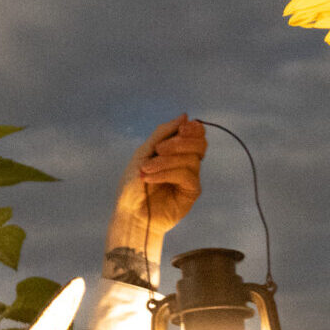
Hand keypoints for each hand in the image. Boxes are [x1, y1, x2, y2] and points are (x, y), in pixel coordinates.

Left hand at [109, 115, 207, 251]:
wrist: (130, 213)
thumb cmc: (133, 184)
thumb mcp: (144, 152)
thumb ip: (163, 133)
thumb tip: (185, 116)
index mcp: (176, 151)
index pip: (195, 134)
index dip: (192, 129)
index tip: (181, 129)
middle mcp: (186, 162)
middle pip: (199, 144)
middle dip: (179, 143)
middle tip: (158, 149)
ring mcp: (190, 177)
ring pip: (192, 158)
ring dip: (166, 161)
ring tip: (146, 169)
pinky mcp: (191, 192)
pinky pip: (187, 175)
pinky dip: (167, 172)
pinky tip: (151, 178)